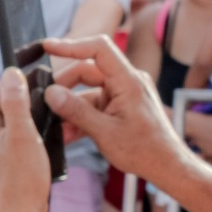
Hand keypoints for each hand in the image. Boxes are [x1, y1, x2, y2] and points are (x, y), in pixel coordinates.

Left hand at [0, 67, 48, 211]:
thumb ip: (16, 104)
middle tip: (50, 96)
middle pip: (4, 110)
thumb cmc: (20, 183)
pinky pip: (13, 147)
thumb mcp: (23, 136)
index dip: (19, 82)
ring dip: (28, 122)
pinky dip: (28, 141)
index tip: (39, 75)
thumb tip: (10, 74)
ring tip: (49, 118)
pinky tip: (43, 144)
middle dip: (25, 101)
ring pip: (10, 129)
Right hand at [41, 36, 191, 182]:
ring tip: (55, 127)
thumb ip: (76, 111)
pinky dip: (78, 117)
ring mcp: (122, 94)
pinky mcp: (119, 106)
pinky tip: (66, 134)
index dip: (71, 45)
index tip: (47, 47)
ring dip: (69, 108)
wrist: (166, 166)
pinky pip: (92, 105)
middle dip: (63, 87)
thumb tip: (50, 93)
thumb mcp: (104, 132)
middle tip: (45, 104)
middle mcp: (126, 82)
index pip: (98, 49)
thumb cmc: (145, 150)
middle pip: (86, 71)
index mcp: (128, 81)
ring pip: (86, 91)